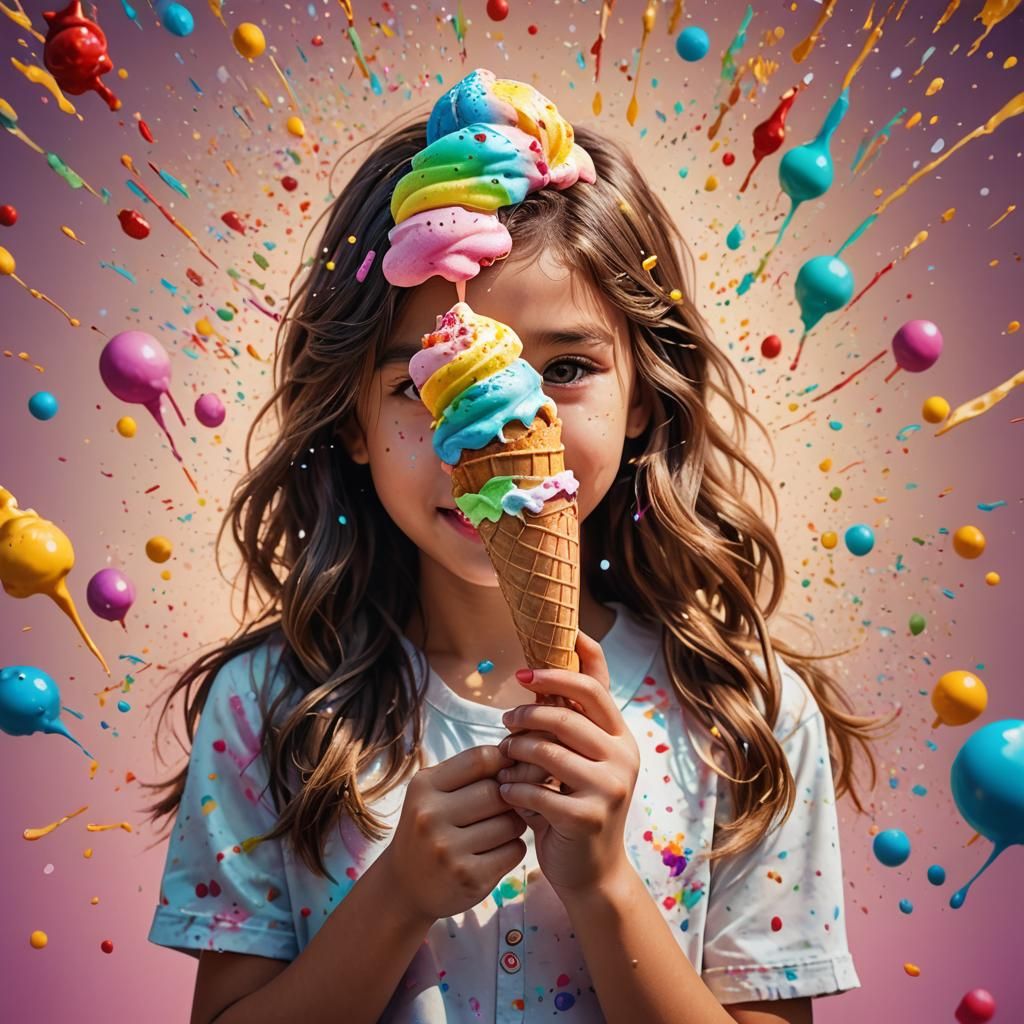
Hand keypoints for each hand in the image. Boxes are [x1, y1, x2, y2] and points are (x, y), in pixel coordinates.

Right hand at [380, 744, 526, 922]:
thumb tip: (515, 753)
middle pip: (497, 792)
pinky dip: (513, 848)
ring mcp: (448, 850)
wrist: (404, 887)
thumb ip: (467, 773)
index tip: (509, 770)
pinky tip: (497, 850)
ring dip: (514, 824)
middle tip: (507, 805)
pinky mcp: (469, 878)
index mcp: (424, 787)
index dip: (504, 761)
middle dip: (510, 797)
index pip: (480, 759)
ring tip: (500, 828)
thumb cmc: (427, 830)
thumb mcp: (432, 793)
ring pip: (510, 823)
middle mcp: (431, 816)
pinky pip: (513, 851)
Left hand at [496, 630, 640, 898]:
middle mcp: (623, 756)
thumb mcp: (581, 758)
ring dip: (516, 751)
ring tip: (505, 758)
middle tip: (506, 719)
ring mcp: (610, 787)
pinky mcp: (588, 817)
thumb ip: (571, 718)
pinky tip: (507, 792)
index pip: (594, 686)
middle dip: (527, 713)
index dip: (560, 669)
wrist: (592, 871)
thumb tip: (552, 661)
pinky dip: (514, 789)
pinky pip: (537, 791)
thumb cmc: (578, 804)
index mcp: (620, 736)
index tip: (525, 669)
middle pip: (566, 713)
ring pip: (547, 750)